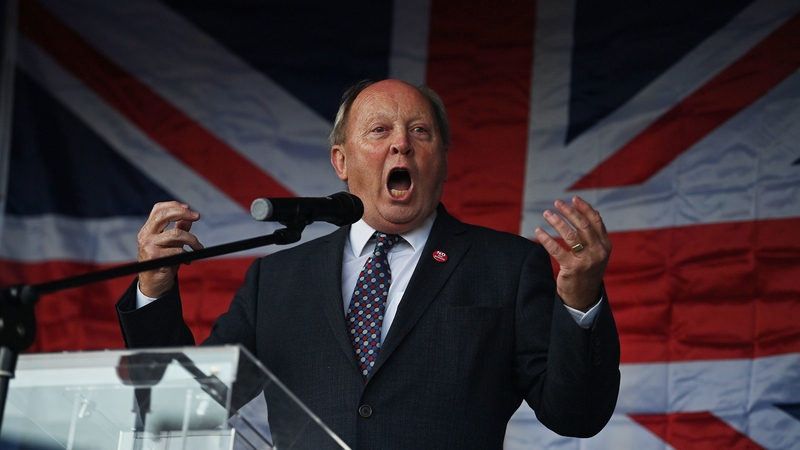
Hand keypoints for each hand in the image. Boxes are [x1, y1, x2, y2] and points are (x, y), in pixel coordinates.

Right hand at [137, 201, 203, 297]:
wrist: (155, 284)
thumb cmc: (164, 263)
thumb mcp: (173, 244)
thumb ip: (179, 230)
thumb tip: (189, 218)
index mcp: (148, 229)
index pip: (158, 209)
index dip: (174, 205)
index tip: (189, 208)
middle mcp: (145, 234)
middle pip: (164, 214)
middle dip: (183, 213)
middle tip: (197, 216)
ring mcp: (148, 245)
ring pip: (177, 234)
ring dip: (193, 240)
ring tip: (199, 248)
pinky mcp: (155, 256)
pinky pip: (178, 250)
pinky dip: (187, 255)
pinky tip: (188, 261)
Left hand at [534, 196, 610, 311]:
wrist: (585, 297)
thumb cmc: (588, 270)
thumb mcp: (597, 253)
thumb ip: (595, 235)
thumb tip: (589, 211)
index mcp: (605, 245)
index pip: (596, 221)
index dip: (585, 208)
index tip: (573, 198)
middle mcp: (598, 252)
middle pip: (583, 226)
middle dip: (569, 212)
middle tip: (557, 203)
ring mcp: (586, 261)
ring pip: (570, 236)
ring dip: (557, 222)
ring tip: (547, 213)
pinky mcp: (572, 269)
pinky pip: (556, 250)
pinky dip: (546, 239)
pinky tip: (538, 231)